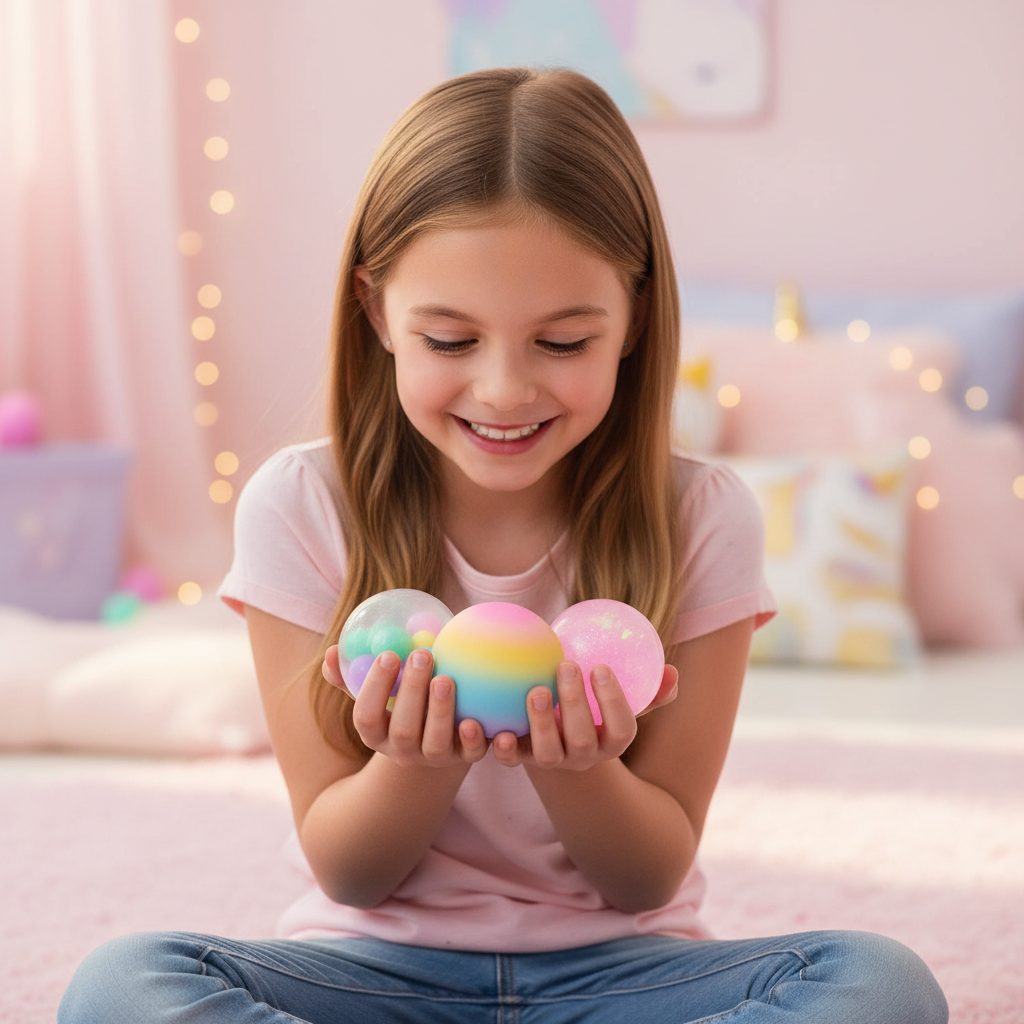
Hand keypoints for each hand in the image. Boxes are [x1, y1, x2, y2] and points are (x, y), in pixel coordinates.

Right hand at [325, 646, 487, 767]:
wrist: (439, 730)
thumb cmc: (401, 698)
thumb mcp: (376, 688)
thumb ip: (351, 672)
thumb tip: (332, 652)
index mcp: (376, 733)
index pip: (366, 718)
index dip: (374, 689)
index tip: (388, 654)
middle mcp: (403, 750)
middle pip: (402, 731)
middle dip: (411, 693)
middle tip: (422, 655)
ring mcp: (434, 757)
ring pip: (435, 744)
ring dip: (440, 712)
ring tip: (445, 678)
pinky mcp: (465, 757)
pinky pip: (471, 755)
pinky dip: (474, 740)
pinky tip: (475, 719)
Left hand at [491, 661, 678, 770]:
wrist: (560, 728)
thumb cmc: (597, 703)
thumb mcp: (625, 697)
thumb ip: (649, 688)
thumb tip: (672, 673)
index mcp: (612, 741)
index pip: (622, 731)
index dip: (614, 703)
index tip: (601, 667)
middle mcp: (584, 757)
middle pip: (583, 741)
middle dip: (575, 705)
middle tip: (567, 665)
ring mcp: (553, 760)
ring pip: (548, 755)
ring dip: (542, 724)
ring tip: (536, 689)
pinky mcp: (523, 758)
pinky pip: (513, 759)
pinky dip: (505, 749)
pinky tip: (498, 729)